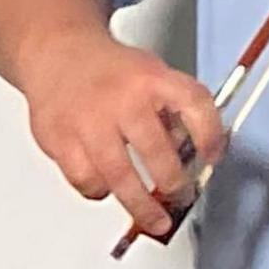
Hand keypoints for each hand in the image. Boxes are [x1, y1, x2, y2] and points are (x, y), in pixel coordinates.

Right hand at [10, 26, 227, 239]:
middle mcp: (120, 100)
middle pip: (157, 155)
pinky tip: (106, 186)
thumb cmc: (107, 71)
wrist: (55, 53)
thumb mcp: (150, 73)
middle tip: (179, 196)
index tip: (213, 157)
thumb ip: (173, 110)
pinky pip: (86, 181)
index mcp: (150, 79)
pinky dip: (99, 190)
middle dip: (174, 185)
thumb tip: (191, 156)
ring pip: (119, 178)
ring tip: (152, 216)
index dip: (211, 136)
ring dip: (140, 204)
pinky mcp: (59, 140)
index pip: (194, 105)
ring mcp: (87, 122)